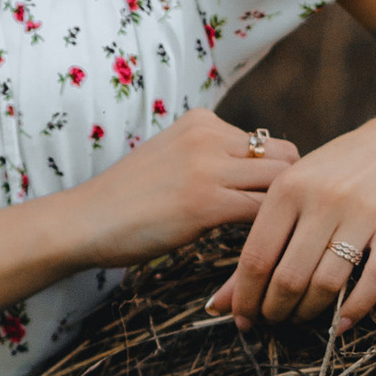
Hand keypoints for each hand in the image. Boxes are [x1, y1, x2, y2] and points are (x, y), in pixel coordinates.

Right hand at [74, 109, 298, 271]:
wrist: (83, 221)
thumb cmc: (127, 201)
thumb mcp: (173, 159)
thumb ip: (212, 159)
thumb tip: (259, 177)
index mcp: (202, 121)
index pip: (269, 144)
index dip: (279, 179)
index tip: (274, 209)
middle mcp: (209, 135)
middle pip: (287, 158)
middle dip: (292, 193)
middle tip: (284, 227)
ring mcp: (208, 166)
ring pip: (282, 184)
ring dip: (284, 216)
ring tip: (275, 243)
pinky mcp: (206, 202)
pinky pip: (262, 214)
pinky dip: (268, 236)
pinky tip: (258, 253)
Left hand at [206, 126, 375, 331]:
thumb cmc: (333, 174)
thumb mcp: (291, 194)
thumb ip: (259, 245)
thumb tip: (220, 303)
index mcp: (288, 188)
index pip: (257, 257)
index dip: (245, 297)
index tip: (242, 317)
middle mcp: (323, 199)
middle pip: (289, 277)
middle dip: (275, 310)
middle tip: (273, 319)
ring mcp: (362, 213)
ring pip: (327, 284)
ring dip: (309, 312)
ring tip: (300, 317)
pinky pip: (374, 279)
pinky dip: (355, 309)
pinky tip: (342, 323)